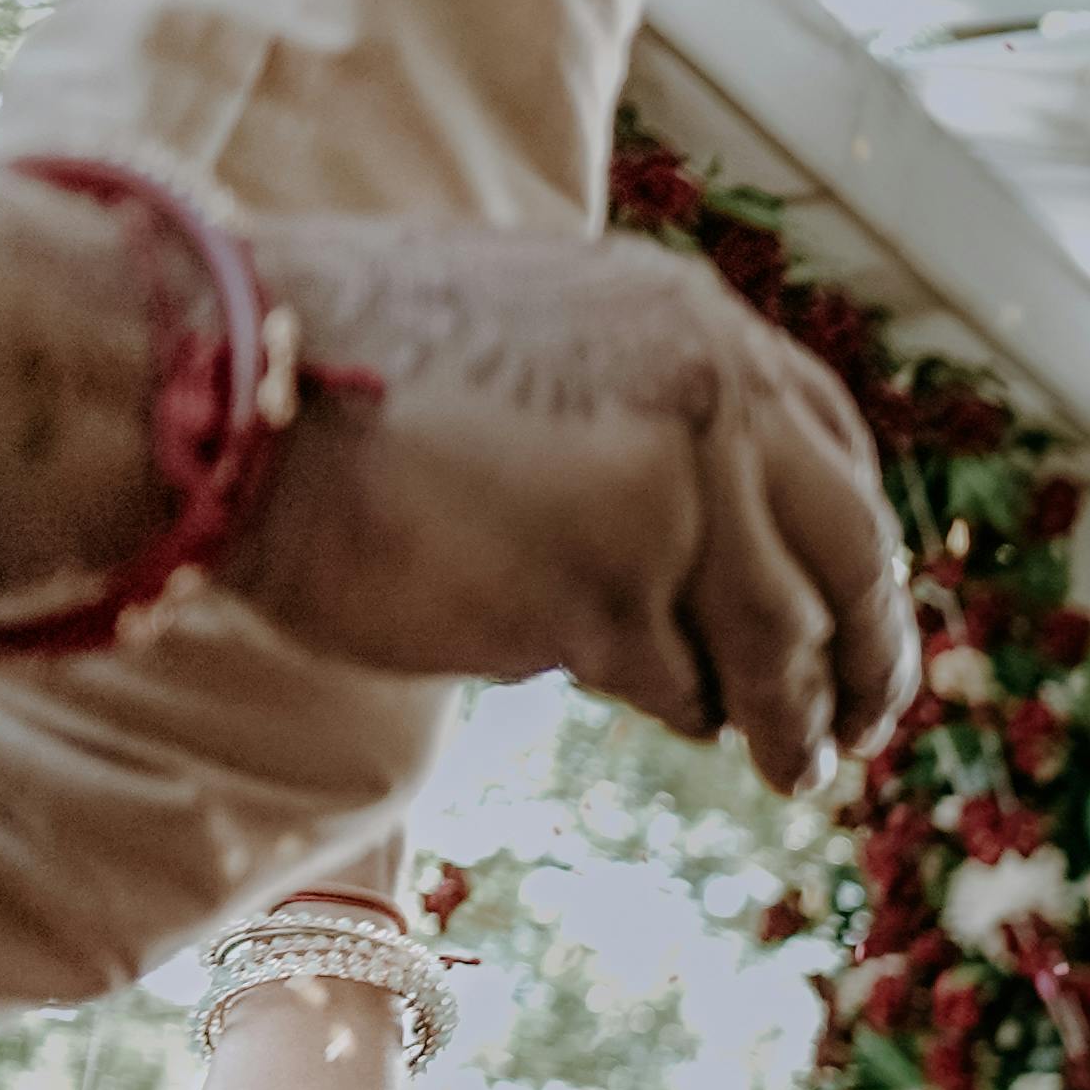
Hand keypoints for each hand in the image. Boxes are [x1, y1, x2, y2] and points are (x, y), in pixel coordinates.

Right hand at [222, 212, 914, 789]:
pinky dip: (668, 701)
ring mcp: (667, 489)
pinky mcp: (607, 588)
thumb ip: (646, 414)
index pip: (833, 451)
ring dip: (787, 718)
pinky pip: (674, 680)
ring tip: (791, 765)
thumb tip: (733, 531)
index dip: (859, 551)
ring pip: (775, 640)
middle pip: (848, 553)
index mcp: (696, 324)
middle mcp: (708, 393)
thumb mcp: (539, 347)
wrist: (218, 387)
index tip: (867, 616)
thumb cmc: (347, 376)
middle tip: (866, 729)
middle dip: (871, 656)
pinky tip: (653, 704)